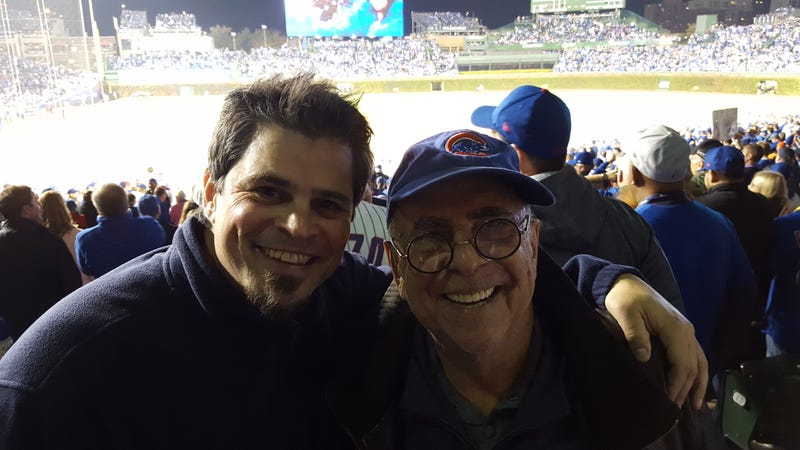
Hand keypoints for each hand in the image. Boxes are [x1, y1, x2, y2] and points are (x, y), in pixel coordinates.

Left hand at [605, 274, 707, 409]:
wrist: (626, 282)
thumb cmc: (625, 298)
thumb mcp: (625, 314)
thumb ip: (635, 335)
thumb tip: (644, 358)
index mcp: (675, 328)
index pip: (681, 363)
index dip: (677, 384)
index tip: (669, 402)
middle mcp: (686, 330)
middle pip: (692, 366)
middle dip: (686, 390)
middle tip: (676, 411)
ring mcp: (686, 331)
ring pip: (698, 362)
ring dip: (697, 384)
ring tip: (694, 406)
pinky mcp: (681, 332)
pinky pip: (694, 355)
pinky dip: (696, 372)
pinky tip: (693, 386)